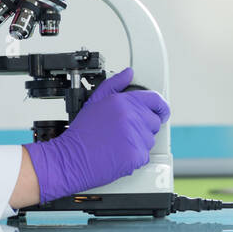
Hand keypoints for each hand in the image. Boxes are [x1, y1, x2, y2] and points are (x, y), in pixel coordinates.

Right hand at [25, 67, 170, 202]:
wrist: (72, 158)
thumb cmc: (81, 133)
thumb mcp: (94, 101)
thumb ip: (114, 84)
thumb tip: (129, 73)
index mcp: (124, 102)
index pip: (156, 100)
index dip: (161, 107)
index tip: (161, 111)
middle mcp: (132, 117)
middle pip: (154, 122)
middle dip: (144, 126)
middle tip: (125, 131)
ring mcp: (135, 137)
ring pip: (150, 140)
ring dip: (138, 142)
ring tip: (118, 143)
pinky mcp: (136, 155)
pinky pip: (145, 156)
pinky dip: (134, 157)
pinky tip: (119, 153)